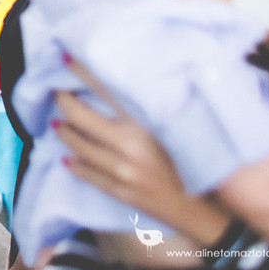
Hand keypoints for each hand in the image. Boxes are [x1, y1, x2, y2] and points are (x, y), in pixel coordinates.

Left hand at [55, 57, 230, 245]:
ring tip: (57, 122)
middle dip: (65, 102)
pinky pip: (89, 175)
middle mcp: (129, 146)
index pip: (105, 89)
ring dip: (65, 132)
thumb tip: (140, 76)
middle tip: (57, 92)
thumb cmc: (204, 159)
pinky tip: (66, 158)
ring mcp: (122, 171)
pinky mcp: (121, 192)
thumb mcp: (184, 122)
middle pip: (82, 118)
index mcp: (146, 123)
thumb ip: (160, 100)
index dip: (82, 72)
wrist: (211, 210)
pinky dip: (75, 165)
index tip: (66, 58)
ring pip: (80, 147)